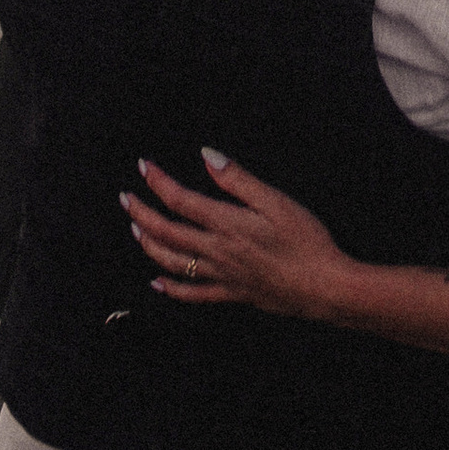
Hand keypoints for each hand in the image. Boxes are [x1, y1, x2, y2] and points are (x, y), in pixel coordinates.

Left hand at [121, 149, 359, 324]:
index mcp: (226, 224)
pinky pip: (193, 294)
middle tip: (125, 198)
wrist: (322, 286)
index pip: (181, 200)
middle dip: (143, 213)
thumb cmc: (305, 240)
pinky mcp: (232, 294)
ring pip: (174, 262)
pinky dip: (171, 288)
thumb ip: (237, 179)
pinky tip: (158, 283)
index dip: (159, 182)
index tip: (144, 166)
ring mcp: (222, 275)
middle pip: (168, 232)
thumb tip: (207, 155)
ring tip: (136, 230)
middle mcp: (217, 251)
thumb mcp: (276, 201)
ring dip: (150, 246)